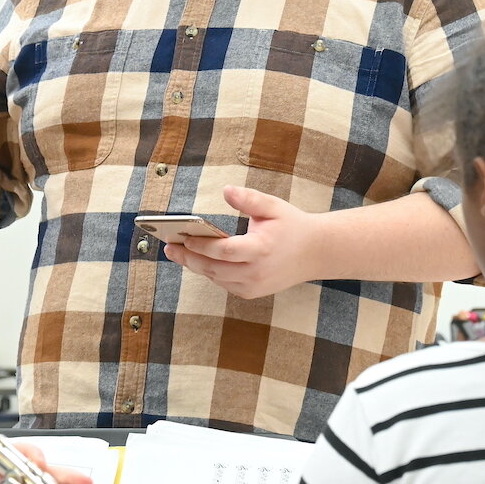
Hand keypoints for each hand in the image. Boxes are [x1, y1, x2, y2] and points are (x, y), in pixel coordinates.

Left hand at [163, 185, 316, 298]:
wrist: (316, 252)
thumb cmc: (292, 226)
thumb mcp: (273, 207)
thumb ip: (248, 199)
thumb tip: (226, 190)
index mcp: (261, 249)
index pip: (224, 251)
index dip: (201, 246)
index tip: (183, 237)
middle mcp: (256, 272)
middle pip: (214, 268)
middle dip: (188, 258)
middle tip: (169, 248)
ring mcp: (254, 286)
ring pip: (216, 278)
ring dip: (196, 266)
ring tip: (177, 252)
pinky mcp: (252, 292)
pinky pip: (224, 283)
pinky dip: (210, 272)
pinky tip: (198, 260)